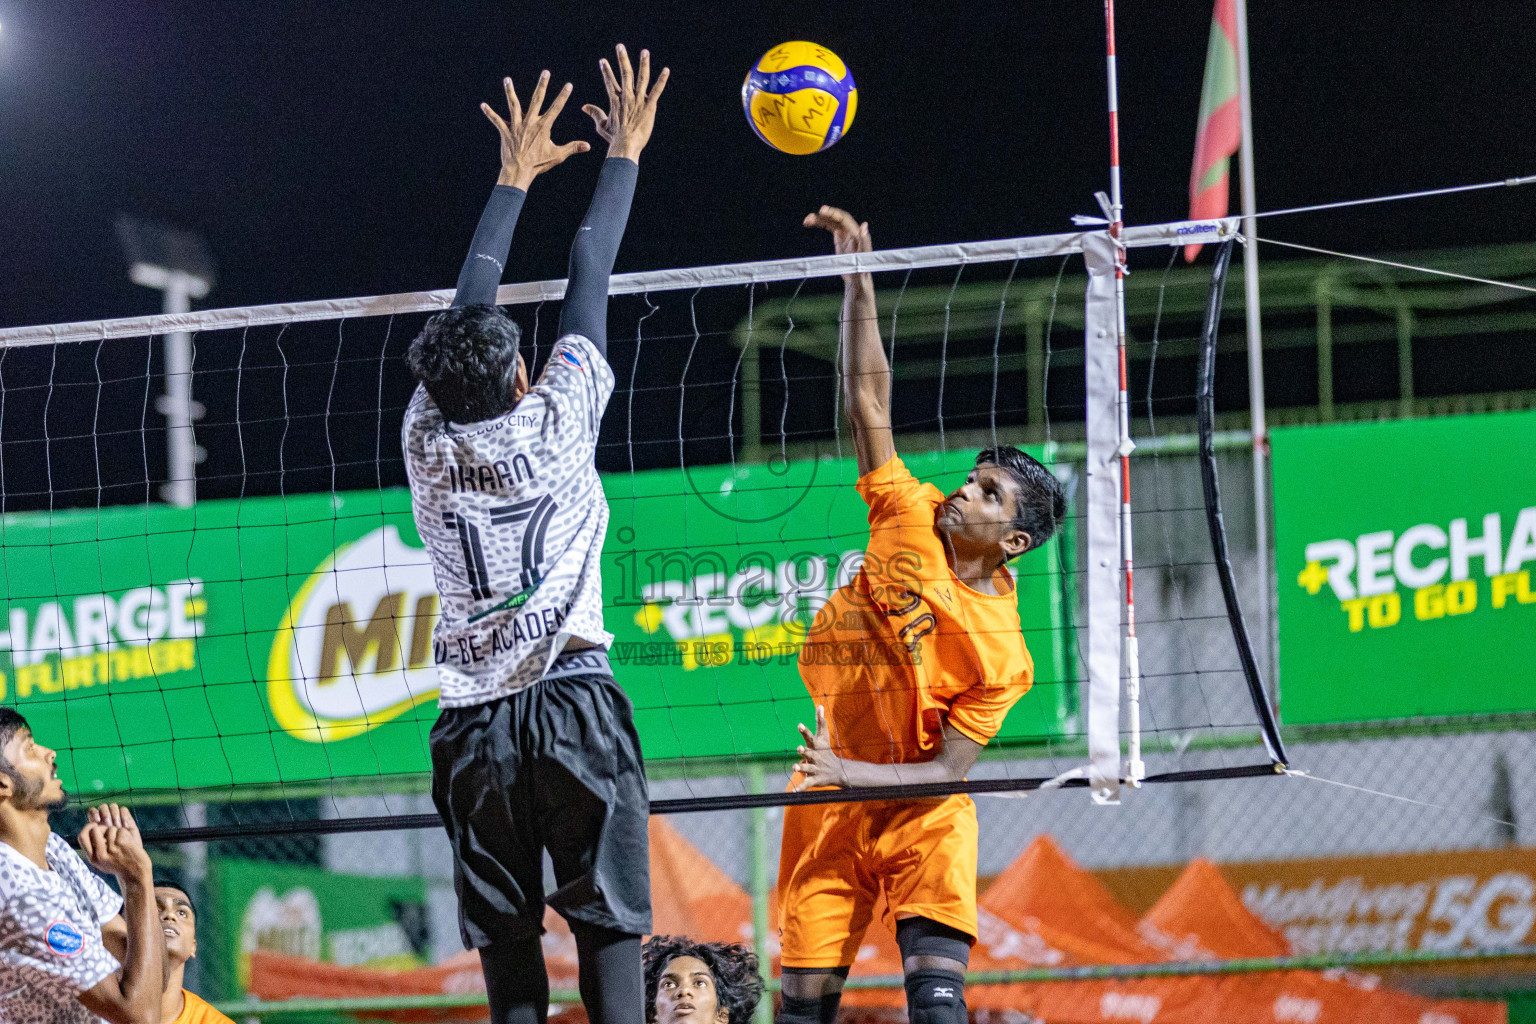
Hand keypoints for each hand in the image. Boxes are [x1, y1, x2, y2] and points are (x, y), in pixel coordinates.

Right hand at [78, 804, 151, 881]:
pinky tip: (130, 844)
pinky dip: (126, 834)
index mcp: (93, 858)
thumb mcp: (103, 862)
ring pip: (111, 828)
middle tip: (114, 834)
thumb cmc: (121, 865)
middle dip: (105, 828)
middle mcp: (100, 854)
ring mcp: (111, 849)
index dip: (88, 827)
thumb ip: (96, 850)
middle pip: (96, 829)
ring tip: (124, 844)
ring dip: (118, 832)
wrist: (137, 874)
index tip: (96, 825)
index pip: (82, 836)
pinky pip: (121, 830)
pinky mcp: (121, 844)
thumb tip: (93, 828)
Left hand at [482, 71, 590, 190]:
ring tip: (507, 79)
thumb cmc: (539, 164)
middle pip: (537, 99)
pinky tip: (483, 105)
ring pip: (513, 105)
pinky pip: (496, 120)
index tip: (569, 85)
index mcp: (543, 126)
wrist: (519, 171)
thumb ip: (573, 148)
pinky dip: (489, 113)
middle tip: (546, 72)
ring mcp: (516, 126)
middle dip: (542, 85)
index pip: (556, 108)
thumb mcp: (558, 155)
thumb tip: (588, 146)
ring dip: (510, 91)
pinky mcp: (505, 132)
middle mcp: (530, 122)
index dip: (563, 96)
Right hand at [583, 44, 668, 161]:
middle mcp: (627, 97)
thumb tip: (584, 107)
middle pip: (624, 74)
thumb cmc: (614, 138)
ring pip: (641, 78)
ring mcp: (638, 100)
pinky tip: (666, 70)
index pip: (609, 82)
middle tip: (620, 46)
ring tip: (644, 52)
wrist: (625, 145)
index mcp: (615, 100)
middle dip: (622, 59)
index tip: (603, 61)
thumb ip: (595, 113)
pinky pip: (657, 90)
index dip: (606, 71)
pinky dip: (662, 80)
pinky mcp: (650, 106)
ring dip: (643, 64)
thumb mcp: (602, 125)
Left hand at [792, 706, 847, 790]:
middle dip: (804, 751)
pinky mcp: (814, 779)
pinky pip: (806, 784)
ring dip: (801, 768)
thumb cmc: (826, 751)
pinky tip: (793, 793)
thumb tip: (820, 705)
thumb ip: (820, 722)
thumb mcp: (823, 736)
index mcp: (816, 747)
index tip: (799, 725)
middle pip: (809, 753)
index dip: (805, 731)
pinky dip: (800, 789)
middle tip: (799, 748)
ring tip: (795, 767)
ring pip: (807, 768)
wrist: (837, 771)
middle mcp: (815, 757)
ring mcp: (815, 768)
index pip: (810, 737)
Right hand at [804, 206, 872, 282]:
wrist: (857, 279)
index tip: (822, 211)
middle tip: (811, 216)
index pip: (844, 219)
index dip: (833, 214)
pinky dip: (820, 224)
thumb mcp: (863, 259)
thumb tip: (864, 225)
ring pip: (831, 221)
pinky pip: (829, 227)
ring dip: (819, 219)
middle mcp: (851, 231)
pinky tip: (809, 223)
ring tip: (806, 220)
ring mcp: (845, 234)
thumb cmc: (861, 271)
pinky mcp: (839, 238)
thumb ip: (865, 242)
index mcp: (856, 234)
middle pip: (836, 218)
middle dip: (824, 215)